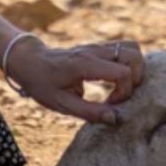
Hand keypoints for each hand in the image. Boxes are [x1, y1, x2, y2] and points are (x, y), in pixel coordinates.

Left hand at [6, 39, 144, 124]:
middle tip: (121, 94)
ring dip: (136, 68)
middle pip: (134, 55)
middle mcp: (95, 51)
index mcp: (85, 65)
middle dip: (136, 77)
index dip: (124, 91)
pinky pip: (125, 48)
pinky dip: (130, 62)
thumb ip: (89, 112)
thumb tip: (115, 118)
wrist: (29, 61)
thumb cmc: (42, 83)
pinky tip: (117, 77)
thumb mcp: (61, 104)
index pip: (123, 72)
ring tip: (123, 85)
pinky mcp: (100, 47)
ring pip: (133, 48)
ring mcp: (98, 46)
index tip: (111, 103)